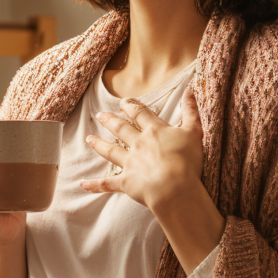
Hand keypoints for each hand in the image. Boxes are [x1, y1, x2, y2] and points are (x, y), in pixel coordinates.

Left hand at [84, 89, 224, 274]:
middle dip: (110, 120)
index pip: (140, 114)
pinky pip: (107, 183)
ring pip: (110, 151)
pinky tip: (83, 184)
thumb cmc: (187, 161)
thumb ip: (191, 111)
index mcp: (154, 131)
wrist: (175, 187)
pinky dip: (95, 184)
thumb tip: (190, 89)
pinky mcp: (126, 182)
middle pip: (121, 129)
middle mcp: (138, 144)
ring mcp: (130, 163)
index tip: (123, 102)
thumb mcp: (194, 132)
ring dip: (99, 144)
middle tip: (99, 115)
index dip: (131, 107)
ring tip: (89, 139)